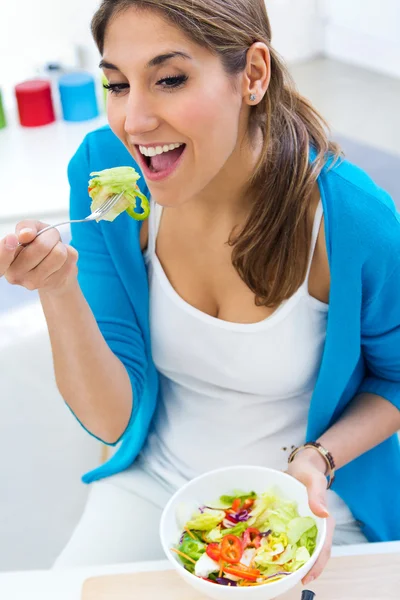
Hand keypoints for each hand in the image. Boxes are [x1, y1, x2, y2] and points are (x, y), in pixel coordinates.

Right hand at [1, 220, 77, 294]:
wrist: (54, 264)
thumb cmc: (37, 243)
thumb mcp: (29, 229)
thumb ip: (25, 227)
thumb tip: (26, 234)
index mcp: (4, 262)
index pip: (1, 259)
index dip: (5, 250)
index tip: (13, 239)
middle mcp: (15, 276)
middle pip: (42, 246)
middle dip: (50, 236)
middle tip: (48, 238)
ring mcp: (35, 283)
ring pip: (59, 254)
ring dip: (60, 245)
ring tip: (54, 248)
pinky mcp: (55, 283)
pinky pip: (70, 259)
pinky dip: (69, 252)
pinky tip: (61, 259)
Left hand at [286, 448, 334, 584]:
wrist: (300, 465)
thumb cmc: (308, 471)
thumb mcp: (313, 479)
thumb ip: (317, 494)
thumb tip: (324, 513)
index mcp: (324, 522)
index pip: (323, 549)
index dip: (316, 566)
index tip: (306, 579)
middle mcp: (314, 528)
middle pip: (311, 554)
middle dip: (301, 569)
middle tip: (286, 581)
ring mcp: (302, 527)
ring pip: (298, 549)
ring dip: (290, 561)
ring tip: (275, 573)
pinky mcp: (291, 524)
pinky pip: (286, 538)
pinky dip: (279, 547)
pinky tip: (267, 553)